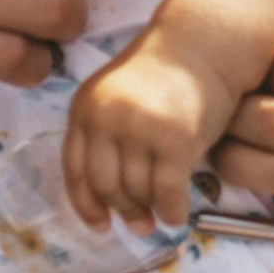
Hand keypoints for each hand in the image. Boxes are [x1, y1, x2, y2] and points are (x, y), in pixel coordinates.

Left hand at [64, 23, 246, 230]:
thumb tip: (110, 204)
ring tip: (161, 212)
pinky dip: (171, 212)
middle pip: (105, 186)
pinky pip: (167, 194)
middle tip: (139, 224)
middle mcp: (106, 117)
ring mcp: (140, 128)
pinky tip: (178, 215)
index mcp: (84, 107)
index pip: (74, 170)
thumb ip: (105, 138)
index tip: (100, 226)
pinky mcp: (175, 140)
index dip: (85, 205)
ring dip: (150, 211)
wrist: (200, 46)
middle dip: (123, 212)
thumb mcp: (116, 99)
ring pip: (137, 192)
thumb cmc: (161, 78)